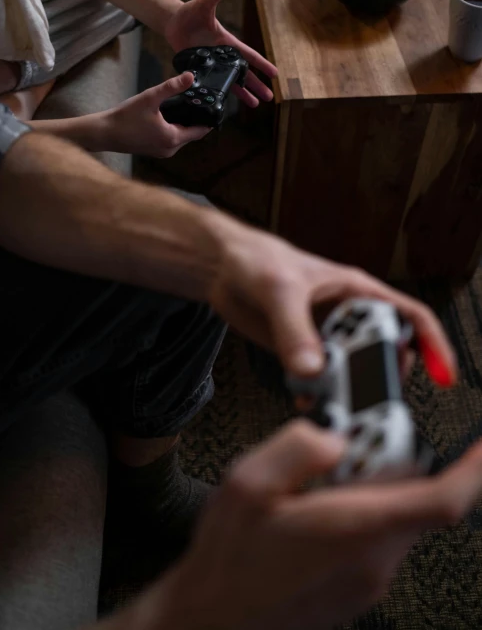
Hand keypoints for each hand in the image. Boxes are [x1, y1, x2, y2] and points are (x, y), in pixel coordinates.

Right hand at [103, 72, 209, 157]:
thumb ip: (171, 87)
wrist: (104, 133)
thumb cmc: (125, 117)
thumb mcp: (150, 98)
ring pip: (181, 138)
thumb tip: (190, 76)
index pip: (200, 131)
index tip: (215, 110)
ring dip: (184, 126)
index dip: (209, 120)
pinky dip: (173, 131)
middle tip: (199, 103)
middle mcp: (170, 149)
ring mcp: (162, 152)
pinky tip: (168, 118)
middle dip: (195, 121)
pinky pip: (170, 140)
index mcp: (173, 138)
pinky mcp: (154, 151)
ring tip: (185, 108)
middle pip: (191, 135)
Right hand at [126, 420, 481, 629]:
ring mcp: (368, 579)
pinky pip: (376, 535)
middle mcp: (373, 559)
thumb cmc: (229, 561)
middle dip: (390, 459)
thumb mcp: (247, 484)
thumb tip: (337, 437)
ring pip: (394, 514)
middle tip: (346, 446)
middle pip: (413, 494)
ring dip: (369, 485)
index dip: (472, 469)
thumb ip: (298, 447)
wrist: (213, 620)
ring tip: (313, 485)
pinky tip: (311, 511)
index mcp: (354, 529)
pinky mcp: (358, 587)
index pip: (441, 499)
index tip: (481, 447)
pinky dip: (358, 510)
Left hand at [164, 0, 277, 107]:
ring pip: (230, 82)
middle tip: (270, 98)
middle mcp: (222, 56)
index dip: (261, 64)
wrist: (173, 22)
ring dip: (243, 94)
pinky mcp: (201, 70)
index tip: (275, 74)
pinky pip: (212, 84)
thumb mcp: (205, 3)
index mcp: (227, 42)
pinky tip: (225, 104)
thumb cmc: (190, 11)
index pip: (248, 55)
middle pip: (244, 73)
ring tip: (255, 106)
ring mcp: (212, 64)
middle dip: (257, 85)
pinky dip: (219, 93)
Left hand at [202, 214, 456, 380]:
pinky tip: (307, 402)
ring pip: (353, 373)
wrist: (223, 269)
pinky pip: (320, 382)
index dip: (432, 343)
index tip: (443, 374)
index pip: (409, 315)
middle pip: (385, 353)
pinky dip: (317, 397)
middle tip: (374, 398)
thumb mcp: (279, 289)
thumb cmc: (257, 260)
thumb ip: (294, 328)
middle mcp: (346, 316)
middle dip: (384, 378)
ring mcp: (325, 337)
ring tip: (339, 406)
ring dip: (349, 393)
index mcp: (356, 291)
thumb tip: (313, 369)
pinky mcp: (302, 353)